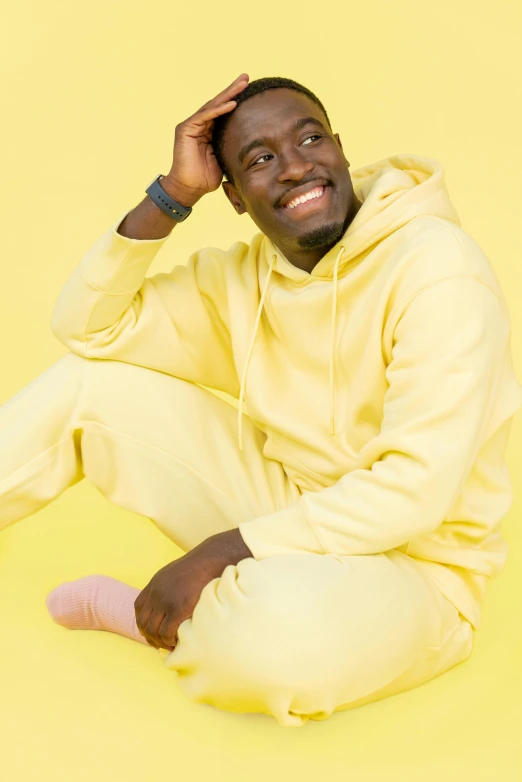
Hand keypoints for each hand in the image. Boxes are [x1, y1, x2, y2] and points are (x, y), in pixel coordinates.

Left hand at [134, 528, 252, 650]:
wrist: (214, 560)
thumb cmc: (203, 567)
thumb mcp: (178, 573)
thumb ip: (170, 586)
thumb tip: (172, 600)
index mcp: (156, 583)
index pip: (138, 607)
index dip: (143, 621)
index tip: (151, 631)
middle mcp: (157, 592)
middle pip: (142, 621)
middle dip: (150, 636)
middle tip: (161, 644)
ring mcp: (166, 601)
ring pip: (152, 630)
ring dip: (160, 641)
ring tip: (171, 645)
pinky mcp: (178, 609)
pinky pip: (166, 633)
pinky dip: (170, 641)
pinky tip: (179, 641)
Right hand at [162, 72, 249, 206]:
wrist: (189, 189)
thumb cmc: (205, 178)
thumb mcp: (224, 159)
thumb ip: (230, 148)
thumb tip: (250, 146)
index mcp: (208, 131)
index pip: (223, 111)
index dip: (235, 99)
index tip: (250, 89)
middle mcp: (199, 125)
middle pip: (218, 104)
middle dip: (233, 90)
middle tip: (246, 77)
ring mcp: (191, 125)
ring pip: (212, 106)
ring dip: (228, 95)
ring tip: (242, 85)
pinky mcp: (185, 129)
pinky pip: (204, 116)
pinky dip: (218, 110)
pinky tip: (231, 104)